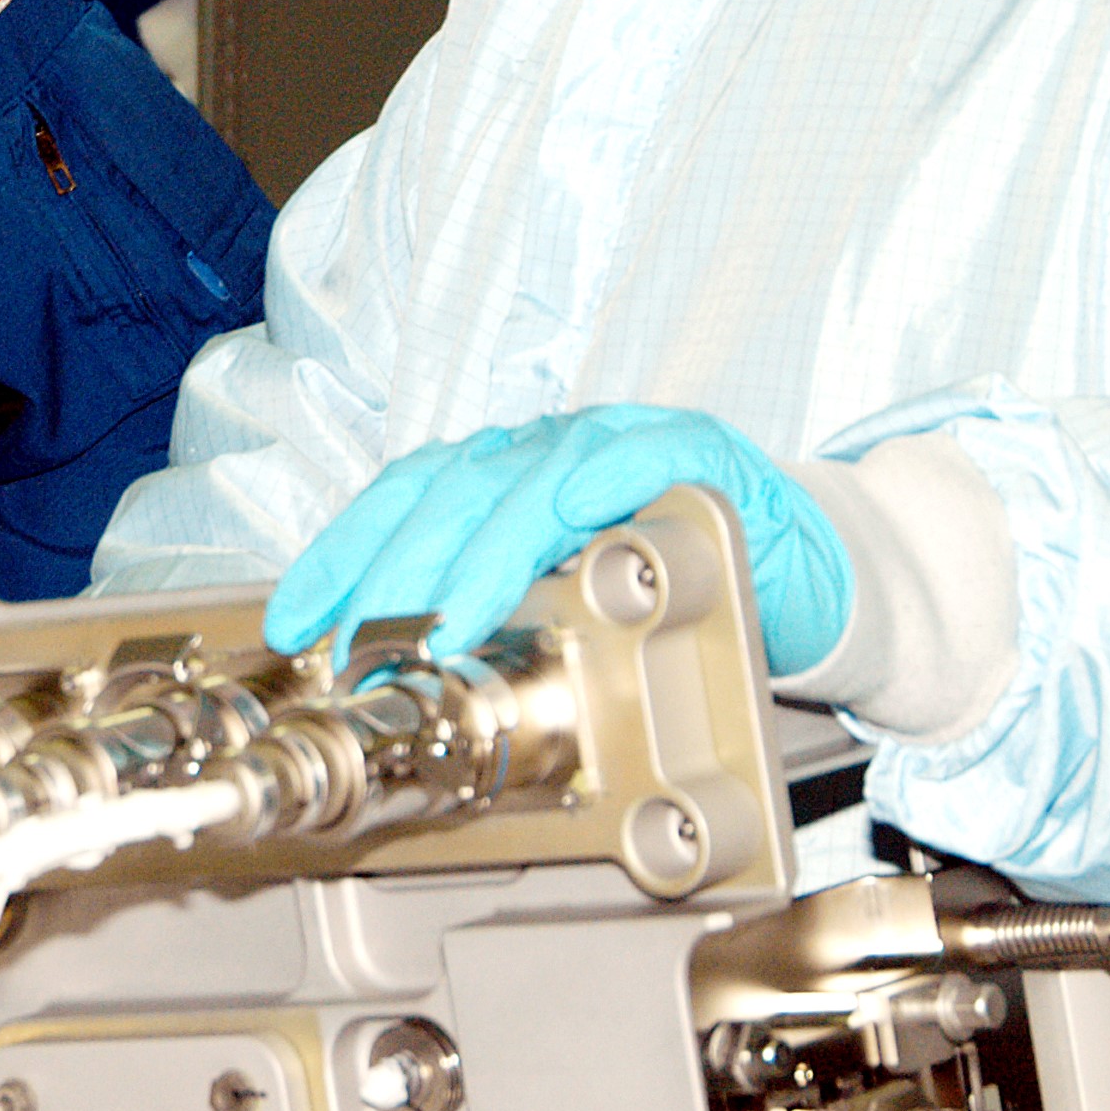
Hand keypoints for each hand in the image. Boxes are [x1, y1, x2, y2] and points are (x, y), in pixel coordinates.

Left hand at [263, 404, 855, 671]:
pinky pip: (627, 465)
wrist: (817, 585)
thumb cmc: (681, 600)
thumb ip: (493, 613)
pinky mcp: (693, 456)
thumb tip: (383, 666)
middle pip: (447, 487)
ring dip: (469, 554)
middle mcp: (554, 445)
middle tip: (352, 643)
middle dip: (387, 568)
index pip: (407, 495)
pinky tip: (542, 548)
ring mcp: (622, 443)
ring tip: (436, 625)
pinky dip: (576, 503)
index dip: (343, 553)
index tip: (292, 622)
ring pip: (523, 479)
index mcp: (512, 472)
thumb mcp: (567, 613)